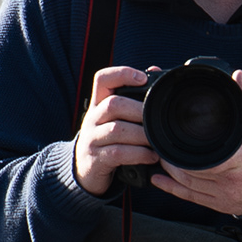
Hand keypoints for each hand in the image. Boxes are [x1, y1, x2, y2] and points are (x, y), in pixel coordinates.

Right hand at [72, 65, 155, 193]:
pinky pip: (118, 153)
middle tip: (157, 119)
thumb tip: (154, 70)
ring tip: (156, 141)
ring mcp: (92, 139)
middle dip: (139, 110)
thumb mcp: (115, 118)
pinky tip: (151, 156)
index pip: (103, 79)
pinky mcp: (96, 159)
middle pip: (113, 104)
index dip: (122, 74)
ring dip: (142, 135)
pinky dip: (138, 154)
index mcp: (98, 104)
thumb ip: (133, 97)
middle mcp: (92, 118)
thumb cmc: (107, 140)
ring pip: (117, 129)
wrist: (84, 171)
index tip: (142, 79)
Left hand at [152, 71, 241, 217]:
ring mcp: (223, 194)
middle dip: (172, 160)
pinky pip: (191, 198)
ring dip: (170, 173)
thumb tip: (237, 76)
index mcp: (239, 160)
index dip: (185, 154)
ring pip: (187, 185)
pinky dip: (172, 189)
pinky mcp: (219, 204)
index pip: (205, 160)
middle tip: (161, 146)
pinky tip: (160, 181)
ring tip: (161, 159)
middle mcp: (230, 180)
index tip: (174, 140)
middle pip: (190, 172)